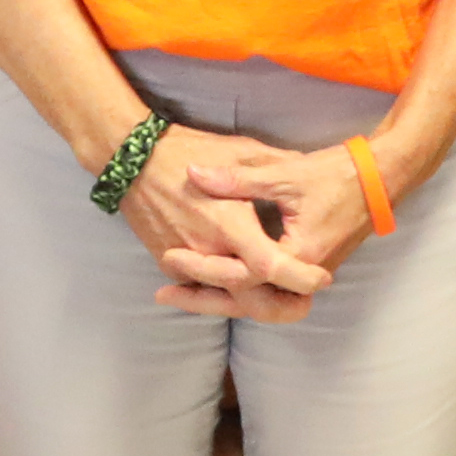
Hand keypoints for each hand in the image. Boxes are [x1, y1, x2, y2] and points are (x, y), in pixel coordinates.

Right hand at [125, 126, 340, 319]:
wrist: (133, 158)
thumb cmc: (187, 149)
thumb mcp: (242, 150)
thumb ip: (278, 166)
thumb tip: (309, 169)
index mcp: (230, 224)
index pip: (271, 267)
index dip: (300, 278)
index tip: (323, 277)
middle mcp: (208, 251)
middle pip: (252, 299)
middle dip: (284, 307)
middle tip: (306, 302)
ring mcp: (186, 261)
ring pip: (227, 300)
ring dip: (258, 306)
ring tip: (285, 305)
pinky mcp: (169, 263)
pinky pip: (201, 290)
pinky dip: (224, 296)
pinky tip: (244, 296)